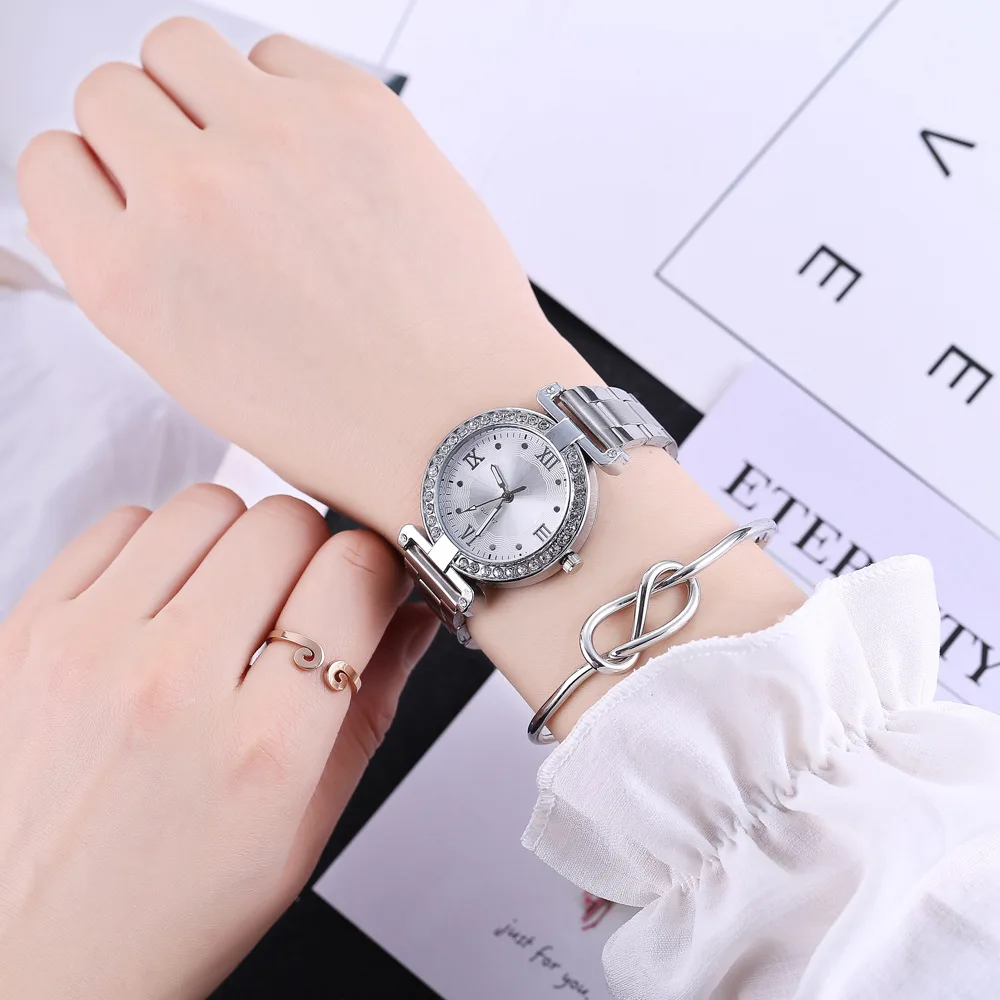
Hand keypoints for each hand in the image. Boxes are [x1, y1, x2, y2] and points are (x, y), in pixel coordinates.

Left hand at [0, 485, 437, 998]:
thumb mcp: (306, 824)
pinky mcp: (29, 630)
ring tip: (223, 605)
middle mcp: (171, 685)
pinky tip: (160, 606)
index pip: (353, 575)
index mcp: (262, 748)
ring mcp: (89, 649)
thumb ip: (372, 702)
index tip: (368, 585)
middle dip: (310, 554)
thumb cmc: (168, 908)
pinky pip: (122, 522)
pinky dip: (158, 549)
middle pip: (283, 524)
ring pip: (206, 506)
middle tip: (296, 602)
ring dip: (234, 545)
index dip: (377, 570)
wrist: (34, 954)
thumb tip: (411, 614)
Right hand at [17, 17, 593, 538]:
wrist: (463, 428)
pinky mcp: (358, 112)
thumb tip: (135, 200)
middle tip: (202, 173)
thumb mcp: (200, 374)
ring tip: (257, 153)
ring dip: (204, 91)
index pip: (48, 164)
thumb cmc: (350, 427)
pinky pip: (280, 53)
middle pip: (109, 91)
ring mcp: (276, 142)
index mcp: (131, 282)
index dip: (94, 177)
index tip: (129, 185)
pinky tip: (320, 153)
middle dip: (146, 130)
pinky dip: (286, 90)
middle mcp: (191, 198)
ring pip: (180, 46)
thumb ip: (149, 275)